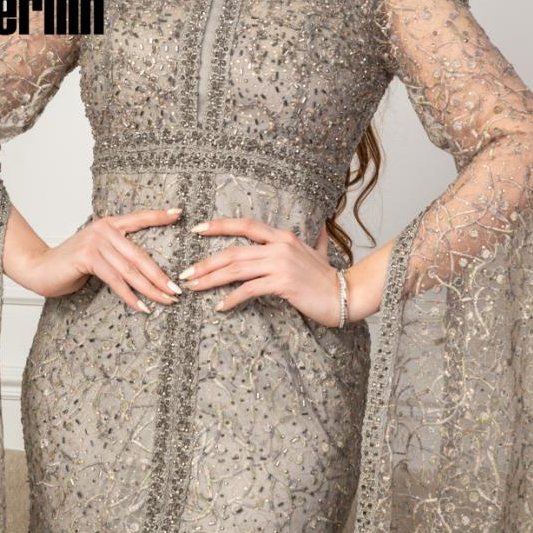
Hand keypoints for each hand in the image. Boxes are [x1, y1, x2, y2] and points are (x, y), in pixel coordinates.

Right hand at [23, 208, 184, 311]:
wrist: (39, 268)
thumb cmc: (69, 264)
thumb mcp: (97, 252)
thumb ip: (117, 253)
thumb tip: (145, 268)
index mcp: (109, 224)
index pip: (139, 219)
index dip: (159, 217)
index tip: (179, 214)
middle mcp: (104, 229)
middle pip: (140, 255)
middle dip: (160, 275)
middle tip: (177, 290)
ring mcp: (95, 242)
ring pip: (130, 269)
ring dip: (150, 288)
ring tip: (166, 300)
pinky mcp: (87, 257)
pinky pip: (115, 280)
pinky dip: (130, 295)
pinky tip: (141, 306)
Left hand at [179, 217, 342, 327]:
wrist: (345, 295)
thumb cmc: (328, 278)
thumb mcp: (319, 253)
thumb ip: (315, 240)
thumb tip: (320, 229)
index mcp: (283, 236)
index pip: (245, 225)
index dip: (219, 225)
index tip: (197, 229)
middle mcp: (279, 246)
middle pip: (233, 251)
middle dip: (206, 262)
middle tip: (186, 272)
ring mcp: (280, 264)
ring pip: (236, 269)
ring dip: (211, 279)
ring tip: (194, 287)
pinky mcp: (282, 283)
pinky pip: (248, 290)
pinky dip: (231, 299)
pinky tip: (221, 307)